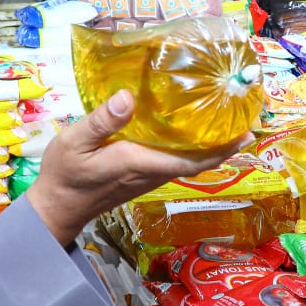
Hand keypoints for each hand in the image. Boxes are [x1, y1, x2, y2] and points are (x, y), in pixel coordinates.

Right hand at [26, 90, 248, 245]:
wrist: (57, 208)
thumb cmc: (65, 175)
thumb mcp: (75, 142)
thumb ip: (102, 121)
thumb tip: (129, 98)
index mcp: (141, 162)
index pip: (192, 160)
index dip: (223, 148)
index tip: (246, 132)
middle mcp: (152, 171)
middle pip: (200, 161)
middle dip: (226, 143)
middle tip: (248, 117)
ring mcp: (149, 176)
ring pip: (191, 162)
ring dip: (212, 145)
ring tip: (228, 118)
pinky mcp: (143, 175)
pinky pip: (177, 161)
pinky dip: (194, 148)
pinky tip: (194, 130)